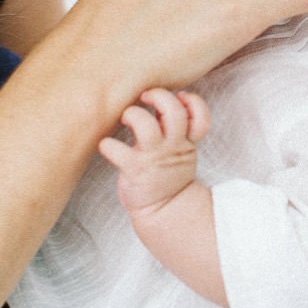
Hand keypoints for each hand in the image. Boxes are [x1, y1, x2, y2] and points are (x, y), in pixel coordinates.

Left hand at [99, 88, 208, 213]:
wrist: (164, 211)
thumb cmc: (168, 173)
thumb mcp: (181, 151)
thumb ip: (177, 128)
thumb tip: (167, 97)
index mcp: (185, 142)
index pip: (201, 117)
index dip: (193, 102)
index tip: (179, 97)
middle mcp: (172, 148)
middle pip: (174, 112)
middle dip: (159, 96)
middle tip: (145, 98)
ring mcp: (154, 158)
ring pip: (145, 124)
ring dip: (132, 114)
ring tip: (126, 118)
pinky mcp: (135, 170)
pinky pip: (117, 150)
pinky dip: (108, 145)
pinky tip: (107, 146)